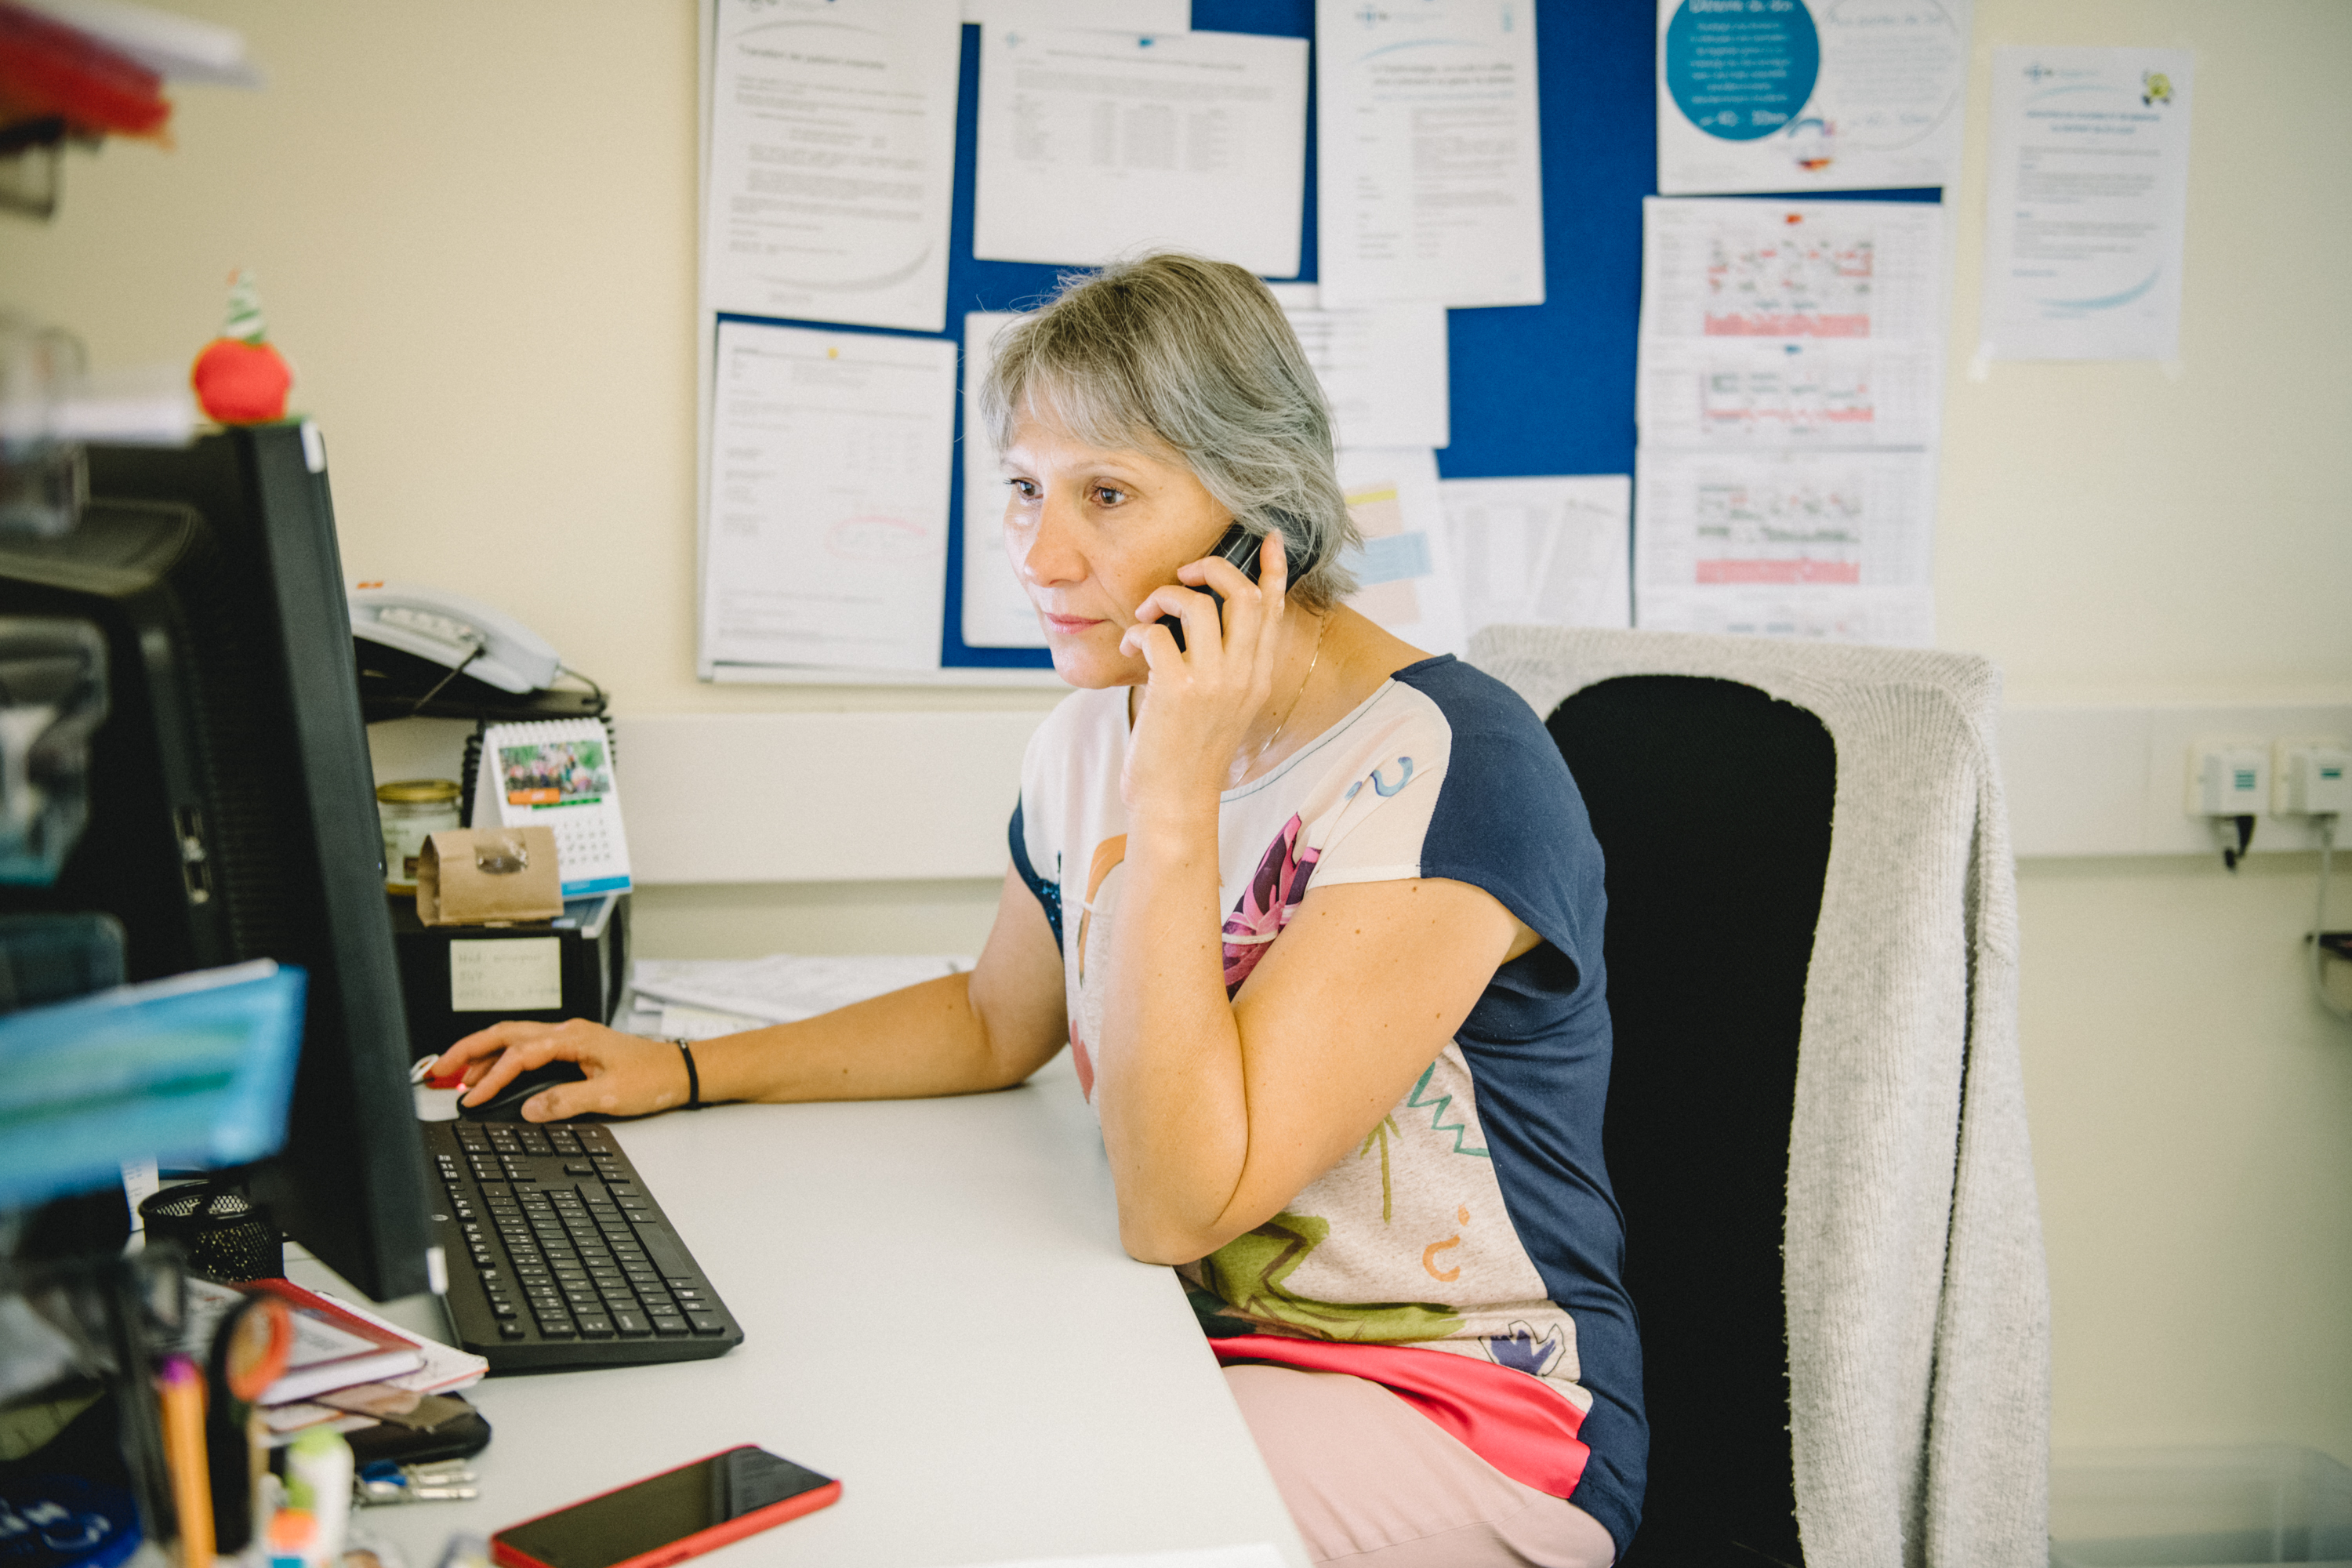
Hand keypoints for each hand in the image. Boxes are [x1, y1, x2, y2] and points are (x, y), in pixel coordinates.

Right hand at [431, 1019, 692, 1121]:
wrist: (679, 1071)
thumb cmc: (652, 1077)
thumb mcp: (609, 1095)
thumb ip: (566, 1101)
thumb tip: (528, 1109)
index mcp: (573, 1038)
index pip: (519, 1054)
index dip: (491, 1076)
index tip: (472, 1097)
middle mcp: (567, 1033)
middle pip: (505, 1035)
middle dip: (468, 1050)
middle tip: (438, 1069)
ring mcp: (569, 1039)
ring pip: (513, 1039)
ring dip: (483, 1054)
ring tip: (456, 1074)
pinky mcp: (572, 1050)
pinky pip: (527, 1049)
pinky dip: (503, 1059)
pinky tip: (493, 1075)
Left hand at [1119, 531, 1290, 813]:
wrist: (1175, 801)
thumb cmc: (1188, 753)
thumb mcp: (1221, 705)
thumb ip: (1223, 664)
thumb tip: (1199, 617)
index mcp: (1258, 676)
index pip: (1274, 609)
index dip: (1272, 567)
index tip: (1267, 537)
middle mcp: (1243, 675)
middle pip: (1244, 594)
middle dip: (1212, 568)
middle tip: (1184, 576)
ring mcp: (1213, 683)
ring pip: (1198, 604)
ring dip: (1163, 597)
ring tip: (1145, 616)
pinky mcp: (1178, 691)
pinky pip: (1156, 633)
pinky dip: (1136, 630)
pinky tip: (1130, 646)